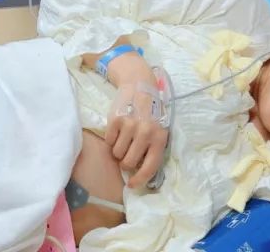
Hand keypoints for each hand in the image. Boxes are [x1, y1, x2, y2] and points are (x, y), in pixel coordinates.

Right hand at [105, 54, 168, 187]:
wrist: (139, 84)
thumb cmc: (151, 112)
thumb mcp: (159, 129)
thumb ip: (152, 148)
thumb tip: (139, 172)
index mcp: (160, 138)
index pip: (150, 167)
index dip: (140, 180)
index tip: (132, 185)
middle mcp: (146, 132)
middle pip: (129, 163)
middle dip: (126, 163)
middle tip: (128, 154)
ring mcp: (130, 126)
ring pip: (117, 154)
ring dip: (118, 151)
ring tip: (124, 139)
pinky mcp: (115, 119)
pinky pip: (109, 142)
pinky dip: (111, 140)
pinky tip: (118, 130)